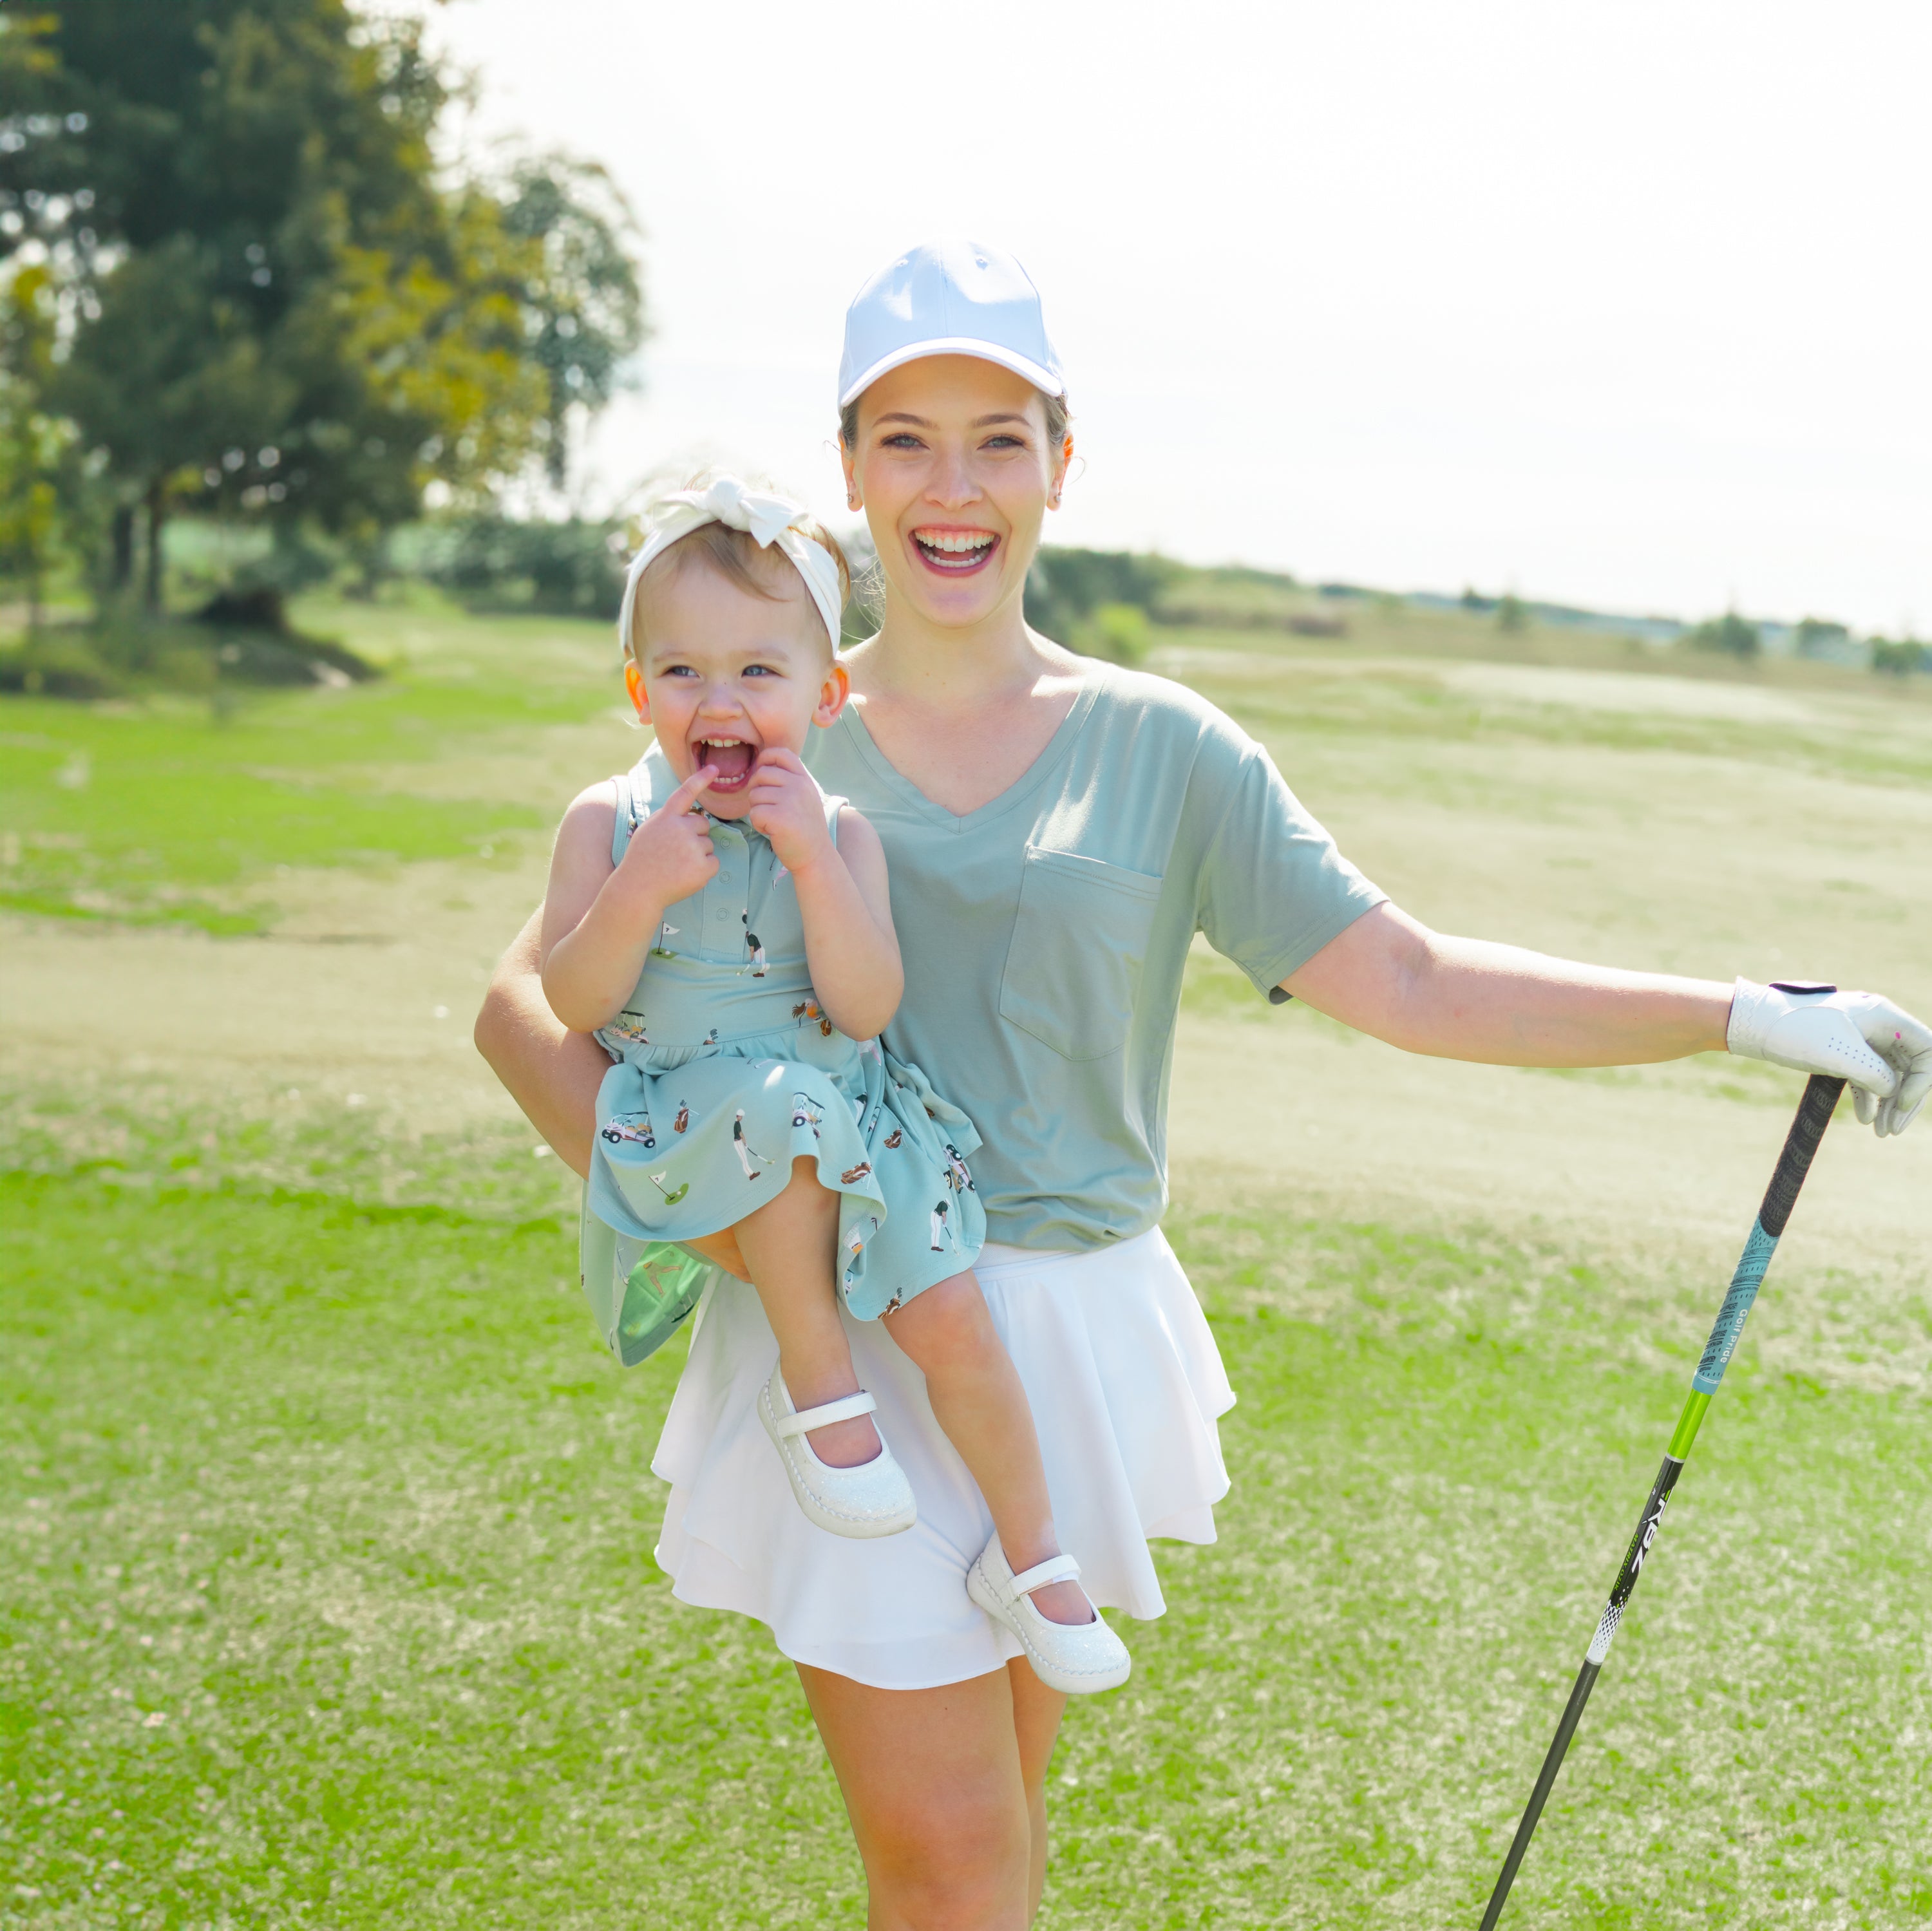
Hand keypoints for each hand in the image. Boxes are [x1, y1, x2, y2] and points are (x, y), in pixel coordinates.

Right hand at [617, 764, 718, 905]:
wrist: (637, 889)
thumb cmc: (642, 861)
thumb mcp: (649, 831)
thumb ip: (669, 820)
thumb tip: (694, 818)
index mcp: (666, 817)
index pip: (686, 793)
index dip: (700, 779)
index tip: (714, 769)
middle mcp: (681, 828)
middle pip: (703, 823)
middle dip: (695, 835)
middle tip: (676, 852)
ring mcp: (693, 847)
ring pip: (708, 844)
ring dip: (697, 854)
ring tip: (676, 866)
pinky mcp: (703, 866)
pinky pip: (713, 862)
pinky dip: (703, 870)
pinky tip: (685, 875)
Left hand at [744, 748, 833, 874]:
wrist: (815, 855)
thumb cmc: (805, 826)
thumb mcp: (804, 796)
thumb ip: (789, 779)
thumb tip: (762, 765)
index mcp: (804, 778)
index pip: (779, 753)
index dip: (765, 759)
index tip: (763, 775)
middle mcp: (799, 785)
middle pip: (760, 774)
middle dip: (757, 791)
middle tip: (768, 807)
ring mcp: (790, 800)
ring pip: (754, 795)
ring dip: (758, 810)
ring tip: (774, 821)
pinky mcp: (779, 817)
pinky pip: (754, 813)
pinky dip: (758, 824)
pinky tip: (772, 830)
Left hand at [1727, 979, 1931, 1137]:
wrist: (1753, 1024)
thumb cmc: (1796, 1032)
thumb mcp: (1841, 1056)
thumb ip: (1876, 1074)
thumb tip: (1894, 1090)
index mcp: (1883, 1016)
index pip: (1926, 1048)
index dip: (1922, 1080)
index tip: (1903, 1105)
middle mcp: (1877, 1024)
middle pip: (1910, 1065)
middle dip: (1905, 1099)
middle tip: (1894, 1130)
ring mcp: (1860, 1037)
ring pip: (1888, 1073)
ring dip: (1888, 1103)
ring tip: (1881, 1132)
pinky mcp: (1842, 1049)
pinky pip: (1866, 1075)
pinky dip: (1868, 1097)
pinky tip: (1866, 1120)